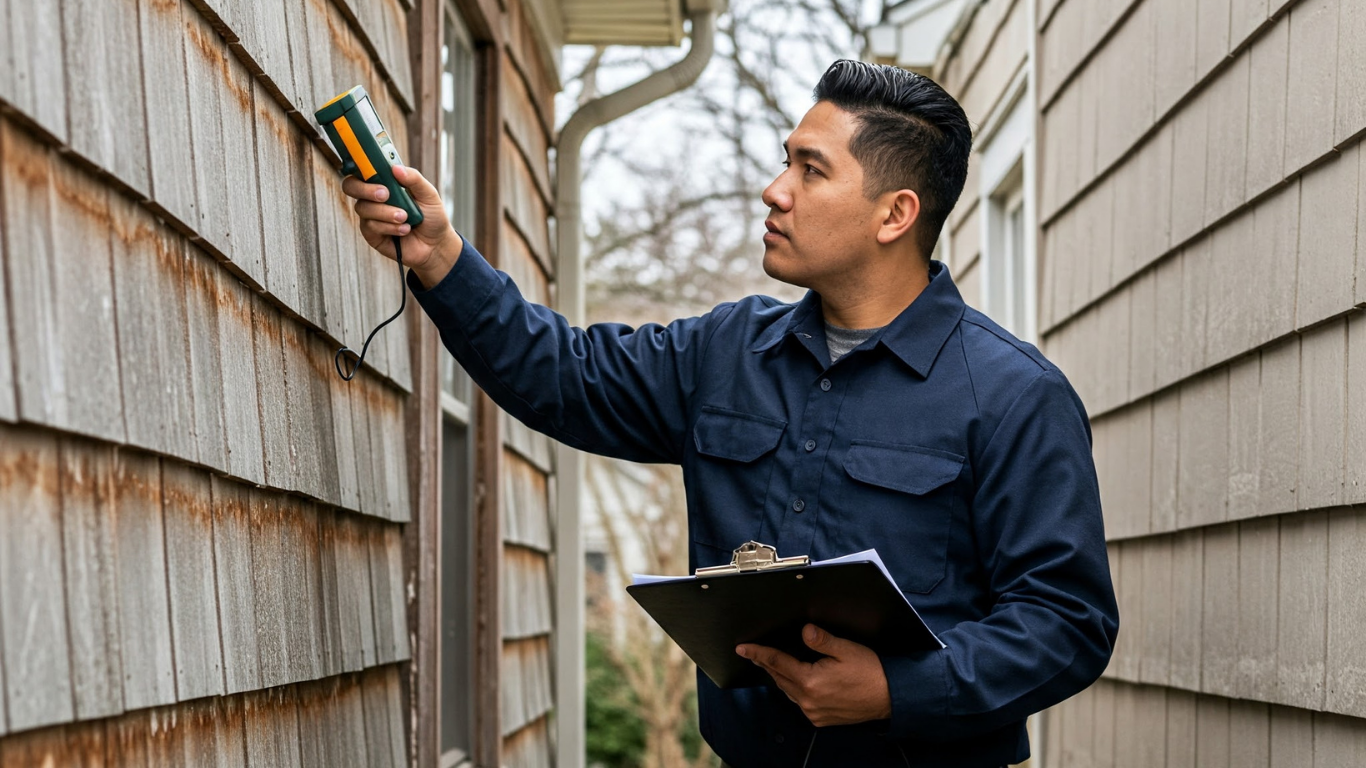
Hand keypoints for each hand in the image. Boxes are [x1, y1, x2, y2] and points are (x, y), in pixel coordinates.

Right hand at [341, 165, 463, 287]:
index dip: (358, 165)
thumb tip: (395, 168)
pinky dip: (389, 227)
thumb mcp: (429, 194)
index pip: (362, 169)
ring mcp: (371, 216)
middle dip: (366, 189)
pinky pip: (371, 227)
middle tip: (385, 194)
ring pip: (364, 209)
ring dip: (386, 212)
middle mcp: (373, 198)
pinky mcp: (372, 235)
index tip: (368, 166)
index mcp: (385, 183)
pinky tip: (404, 230)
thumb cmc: (432, 216)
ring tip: (405, 218)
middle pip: (351, 186)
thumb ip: (414, 179)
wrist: (436, 244)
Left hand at [736, 624, 892, 727]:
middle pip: (779, 678)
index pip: (777, 663)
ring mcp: (814, 712)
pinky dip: (793, 690)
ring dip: (779, 677)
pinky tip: (795, 681)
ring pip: (788, 691)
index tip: (743, 649)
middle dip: (766, 664)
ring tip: (771, 664)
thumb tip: (804, 631)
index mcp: (811, 681)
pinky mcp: (820, 719)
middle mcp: (808, 700)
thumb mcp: (845, 649)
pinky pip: (799, 702)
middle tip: (754, 653)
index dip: (758, 653)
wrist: (889, 697)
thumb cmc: (870, 672)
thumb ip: (821, 640)